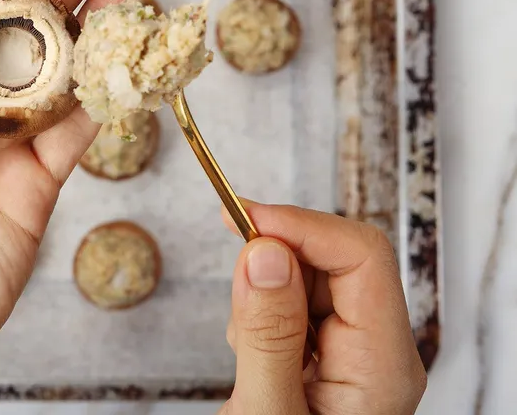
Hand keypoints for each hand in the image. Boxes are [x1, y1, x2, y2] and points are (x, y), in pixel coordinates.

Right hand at [220, 201, 427, 414]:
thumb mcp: (266, 413)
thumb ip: (267, 333)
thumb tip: (264, 251)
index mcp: (382, 364)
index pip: (361, 256)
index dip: (301, 225)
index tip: (240, 220)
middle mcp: (380, 351)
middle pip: (338, 259)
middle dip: (278, 259)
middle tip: (233, 299)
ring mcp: (358, 355)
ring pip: (314, 278)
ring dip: (266, 290)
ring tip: (243, 349)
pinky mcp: (331, 359)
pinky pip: (300, 306)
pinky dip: (264, 312)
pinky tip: (251, 355)